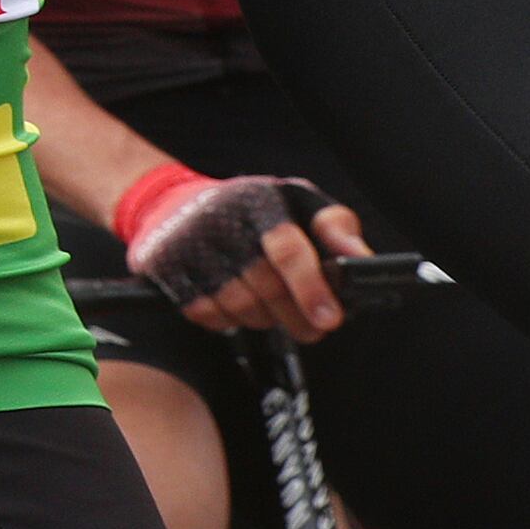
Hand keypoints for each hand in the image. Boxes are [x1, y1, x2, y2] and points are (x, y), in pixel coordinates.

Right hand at [119, 163, 358, 339]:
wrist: (172, 202)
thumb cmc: (251, 208)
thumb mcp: (298, 202)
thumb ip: (335, 229)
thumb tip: (364, 261)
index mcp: (257, 201)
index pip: (287, 249)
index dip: (311, 287)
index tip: (331, 319)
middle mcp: (218, 221)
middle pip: (266, 287)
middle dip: (297, 315)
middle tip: (317, 327)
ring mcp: (187, 247)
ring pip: (239, 306)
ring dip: (265, 319)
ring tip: (277, 312)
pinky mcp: (166, 271)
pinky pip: (207, 315)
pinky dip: (230, 321)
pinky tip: (241, 308)